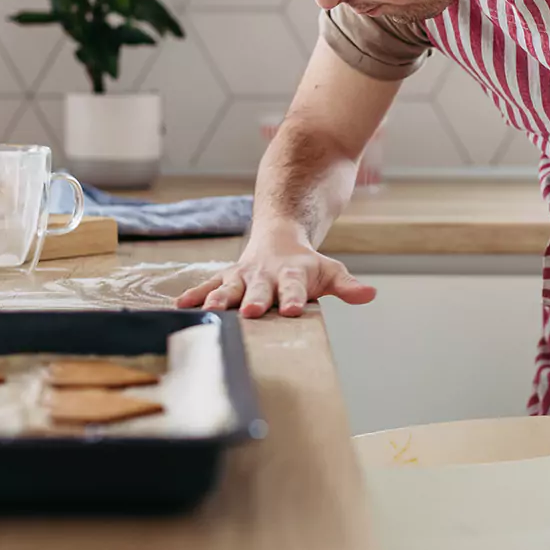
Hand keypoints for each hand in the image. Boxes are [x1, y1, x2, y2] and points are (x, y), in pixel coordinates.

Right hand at [175, 235, 376, 317]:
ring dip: (218, 300)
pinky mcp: (224, 279)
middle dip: (253, 300)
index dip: (293, 297)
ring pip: (228, 289)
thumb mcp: (329, 271)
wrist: (278, 237)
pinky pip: (207, 287)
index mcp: (291, 275)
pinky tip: (179, 307)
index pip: (294, 288)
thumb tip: (370, 294)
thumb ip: (347, 285)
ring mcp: (242, 277)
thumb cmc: (305, 265)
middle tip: (250, 311)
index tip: (292, 310)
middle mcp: (264, 276)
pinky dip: (194, 296)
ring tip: (211, 313)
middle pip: (259, 289)